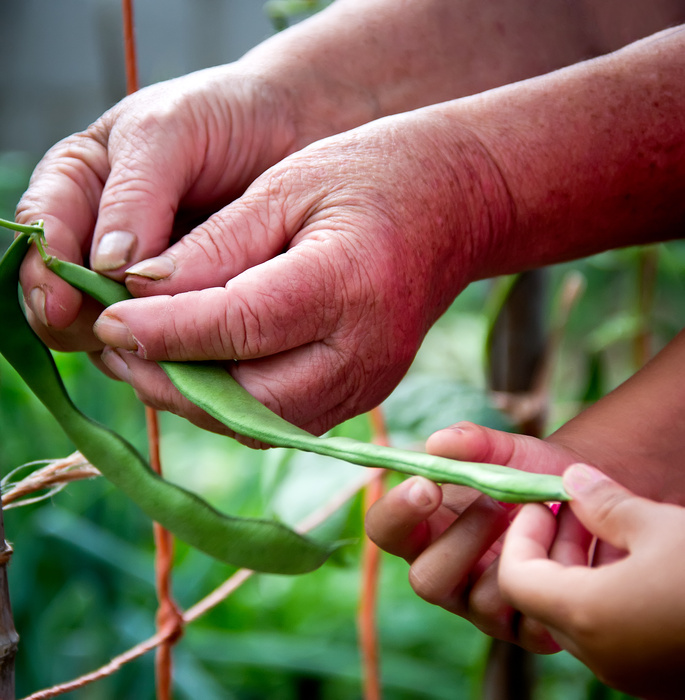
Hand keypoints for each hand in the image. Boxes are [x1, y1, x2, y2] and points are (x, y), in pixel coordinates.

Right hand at [16, 64, 310, 356]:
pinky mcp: (185, 301)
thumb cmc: (224, 118)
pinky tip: (189, 356)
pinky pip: (165, 337)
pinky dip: (171, 351)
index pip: (42, 234)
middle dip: (81, 319)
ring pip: (111, 326)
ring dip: (128, 344)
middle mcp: (104, 236)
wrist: (291, 130)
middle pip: (65, 294)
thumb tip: (105, 266)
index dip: (45, 273)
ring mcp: (145, 274)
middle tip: (115, 334)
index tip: (64, 305)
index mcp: (81, 186)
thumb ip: (134, 196)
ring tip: (157, 355)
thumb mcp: (169, 134)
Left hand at [87, 108, 511, 434]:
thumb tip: (140, 290)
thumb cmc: (375, 177)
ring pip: (260, 422)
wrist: (457, 208)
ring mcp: (369, 383)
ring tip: (150, 357)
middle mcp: (363, 352)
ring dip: (196, 399)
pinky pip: (282, 420)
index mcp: (347, 283)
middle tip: (117, 346)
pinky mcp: (364, 395)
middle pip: (245, 398)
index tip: (106, 321)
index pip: (236, 325)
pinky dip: (233, 402)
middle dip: (169, 381)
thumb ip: (216, 246)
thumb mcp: (289, 186)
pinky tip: (203, 367)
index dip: (163, 330)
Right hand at [365, 421, 586, 652]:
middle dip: (461, 539)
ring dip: (512, 554)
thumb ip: (472, 442)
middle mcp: (448, 573)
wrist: (583, 497)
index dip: (396, 512)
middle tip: (495, 504)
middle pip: (424, 579)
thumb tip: (437, 443)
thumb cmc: (528, 472)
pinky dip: (552, 577)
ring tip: (543, 516)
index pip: (386, 531)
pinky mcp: (528, 630)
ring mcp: (485, 607)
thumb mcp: (505, 450)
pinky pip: (530, 623)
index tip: (426, 483)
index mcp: (426, 530)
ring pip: (479, 604)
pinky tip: (567, 545)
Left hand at [499, 464, 684, 698]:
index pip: (515, 578)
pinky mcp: (655, 676)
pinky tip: (638, 556)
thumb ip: (604, 503)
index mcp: (588, 616)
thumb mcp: (660, 525)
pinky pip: (609, 629)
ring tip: (612, 523)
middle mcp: (600, 654)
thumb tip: (574, 479)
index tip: (544, 502)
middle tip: (579, 505)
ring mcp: (628, 672)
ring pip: (575, 612)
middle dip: (553, 544)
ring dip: (581, 565)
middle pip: (542, 595)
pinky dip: (606, 590)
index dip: (521, 535)